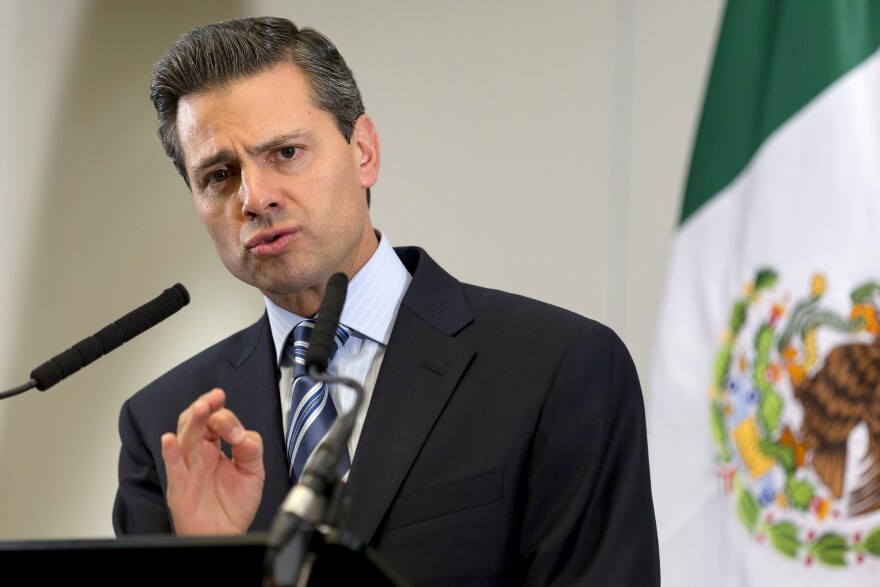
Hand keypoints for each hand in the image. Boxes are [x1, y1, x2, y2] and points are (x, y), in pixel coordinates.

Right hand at [161, 387, 264, 534]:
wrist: (227, 534)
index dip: (226, 418)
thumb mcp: (253, 472)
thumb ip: (252, 451)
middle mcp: (198, 455)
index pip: (215, 421)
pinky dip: (170, 454)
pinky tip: (169, 441)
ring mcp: (188, 470)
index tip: (237, 429)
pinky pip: (174, 469)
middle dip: (204, 407)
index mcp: (214, 447)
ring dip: (191, 422)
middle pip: (195, 423)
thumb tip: (246, 437)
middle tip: (215, 398)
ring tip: (200, 409)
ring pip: (184, 440)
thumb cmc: (234, 505)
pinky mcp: (180, 489)